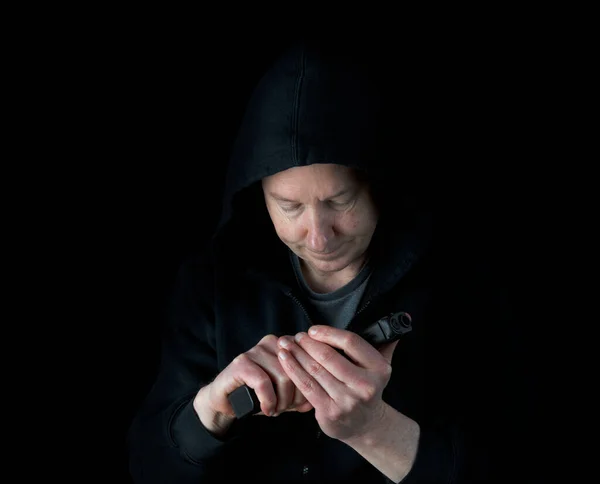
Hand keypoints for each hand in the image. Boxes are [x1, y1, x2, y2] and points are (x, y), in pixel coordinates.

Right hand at [194, 334, 312, 435]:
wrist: (225, 400)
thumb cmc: (257, 394)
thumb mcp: (284, 394)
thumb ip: (301, 394)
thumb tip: (314, 401)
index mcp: (286, 344)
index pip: (308, 362)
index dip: (307, 387)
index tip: (299, 403)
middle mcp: (272, 342)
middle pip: (298, 371)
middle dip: (295, 397)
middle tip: (285, 409)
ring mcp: (256, 350)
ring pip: (283, 377)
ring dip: (281, 402)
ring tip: (275, 410)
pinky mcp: (241, 362)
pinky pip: (263, 382)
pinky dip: (268, 400)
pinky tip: (266, 409)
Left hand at [276, 326, 398, 442]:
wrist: (366, 425)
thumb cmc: (368, 388)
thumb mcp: (381, 367)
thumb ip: (385, 343)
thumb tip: (403, 318)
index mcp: (379, 369)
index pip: (351, 342)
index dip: (328, 333)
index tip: (313, 329)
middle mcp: (365, 385)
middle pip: (329, 356)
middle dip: (307, 343)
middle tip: (296, 335)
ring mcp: (347, 400)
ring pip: (315, 370)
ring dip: (296, 354)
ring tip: (286, 343)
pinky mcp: (330, 412)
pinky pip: (306, 386)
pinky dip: (293, 370)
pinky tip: (285, 359)